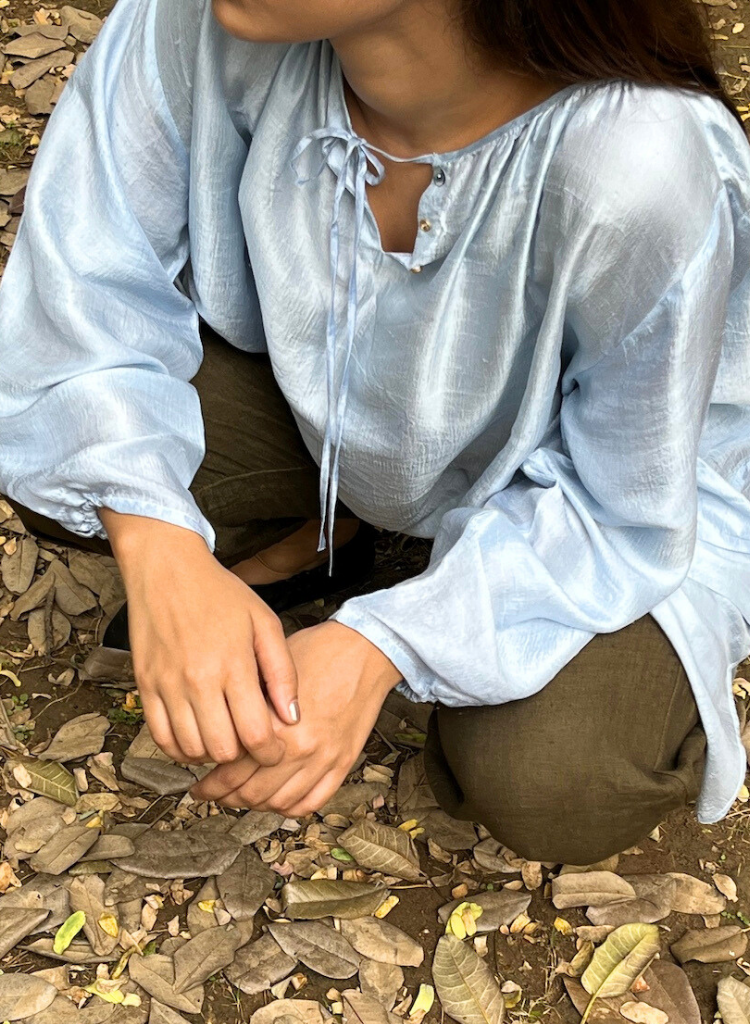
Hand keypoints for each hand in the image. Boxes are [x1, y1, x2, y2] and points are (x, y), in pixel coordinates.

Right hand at [100, 510, 298, 766]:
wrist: (166, 569)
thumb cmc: (221, 593)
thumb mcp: (264, 622)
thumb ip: (282, 671)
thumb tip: (292, 717)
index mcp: (233, 665)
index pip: (254, 734)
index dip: (270, 752)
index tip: (276, 750)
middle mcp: (198, 680)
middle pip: (222, 750)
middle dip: (242, 756)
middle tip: (250, 743)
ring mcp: (167, 685)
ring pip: (190, 749)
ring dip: (211, 753)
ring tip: (225, 738)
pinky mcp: (145, 686)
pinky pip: (160, 738)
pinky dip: (180, 748)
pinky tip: (197, 736)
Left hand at [190, 621, 401, 816]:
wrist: (363, 651)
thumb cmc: (317, 651)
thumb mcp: (269, 672)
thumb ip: (245, 705)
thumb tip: (218, 730)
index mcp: (274, 724)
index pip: (231, 771)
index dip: (210, 784)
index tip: (200, 784)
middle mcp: (298, 748)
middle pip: (251, 794)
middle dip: (226, 798)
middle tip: (214, 795)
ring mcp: (322, 759)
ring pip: (279, 803)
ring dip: (256, 806)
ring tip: (242, 799)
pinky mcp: (342, 763)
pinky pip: (312, 802)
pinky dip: (290, 808)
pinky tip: (278, 801)